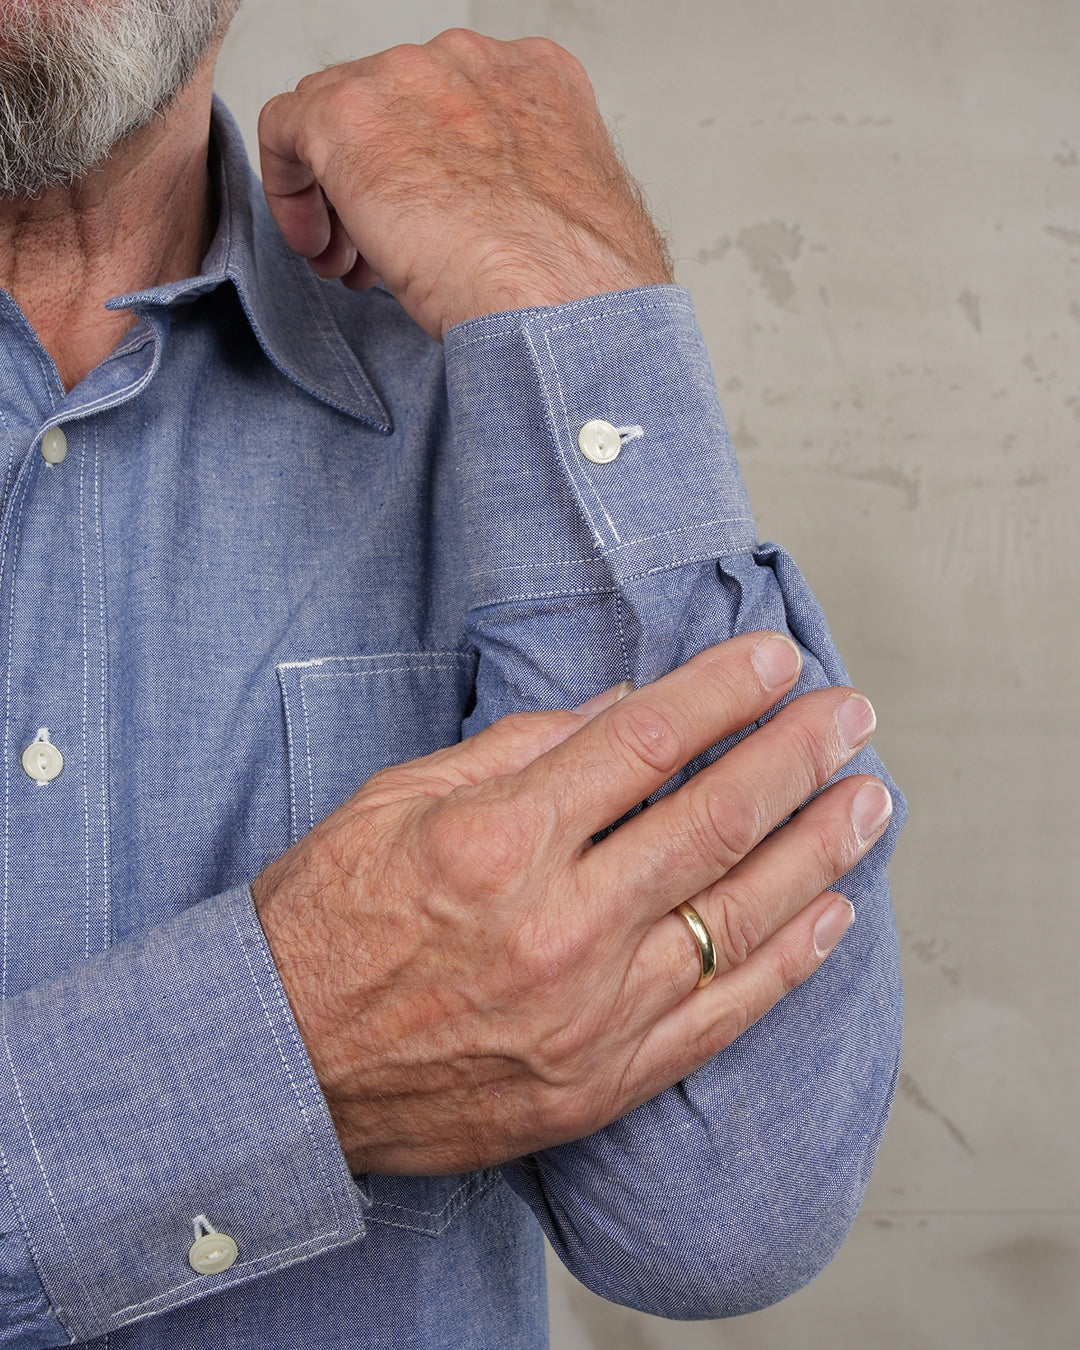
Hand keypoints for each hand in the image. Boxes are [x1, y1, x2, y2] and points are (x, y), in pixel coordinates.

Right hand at [252, 633, 891, 1174]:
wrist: (281, 1070)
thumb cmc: (326, 922)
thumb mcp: (393, 802)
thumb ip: (516, 751)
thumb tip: (622, 710)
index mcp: (500, 840)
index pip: (645, 741)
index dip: (722, 692)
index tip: (775, 659)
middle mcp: (560, 923)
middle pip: (714, 819)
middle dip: (797, 755)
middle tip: (852, 714)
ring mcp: (593, 1010)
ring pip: (740, 914)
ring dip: (819, 849)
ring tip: (872, 800)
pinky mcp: (604, 1078)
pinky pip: (720, 1015)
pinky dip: (787, 962)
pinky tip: (833, 915)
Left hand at [257, 29, 671, 337]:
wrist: (557, 305)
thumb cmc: (568, 289)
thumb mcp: (558, 220)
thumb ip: (517, 193)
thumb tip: (478, 224)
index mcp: (535, 82)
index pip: (450, 108)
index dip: (424, 172)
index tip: (422, 230)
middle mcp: (472, 64)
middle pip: (392, 110)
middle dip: (377, 187)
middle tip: (376, 258)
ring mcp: (408, 80)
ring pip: (339, 118)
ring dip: (337, 196)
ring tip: (349, 264)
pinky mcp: (348, 116)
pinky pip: (286, 129)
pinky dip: (290, 189)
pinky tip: (317, 244)